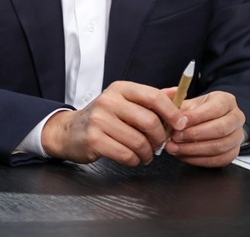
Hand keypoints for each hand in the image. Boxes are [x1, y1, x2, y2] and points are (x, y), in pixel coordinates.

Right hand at [40, 81, 185, 165]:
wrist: (69, 131)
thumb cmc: (102, 118)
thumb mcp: (124, 102)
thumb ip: (150, 98)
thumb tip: (177, 92)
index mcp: (120, 89)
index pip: (153, 96)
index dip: (172, 112)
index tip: (180, 125)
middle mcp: (109, 101)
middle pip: (149, 121)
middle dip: (159, 138)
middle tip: (159, 145)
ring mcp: (99, 120)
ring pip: (138, 141)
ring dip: (147, 153)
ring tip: (146, 155)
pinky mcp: (94, 139)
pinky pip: (125, 154)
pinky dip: (134, 160)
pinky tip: (133, 159)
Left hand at [163, 90, 244, 166]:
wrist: (211, 122)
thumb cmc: (199, 112)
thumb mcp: (190, 103)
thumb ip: (178, 106)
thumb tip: (166, 111)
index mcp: (227, 101)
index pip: (215, 108)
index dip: (196, 117)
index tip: (179, 122)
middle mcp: (236, 118)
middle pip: (220, 129)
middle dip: (194, 134)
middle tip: (175, 137)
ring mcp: (237, 137)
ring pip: (218, 146)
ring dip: (193, 149)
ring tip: (175, 148)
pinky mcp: (232, 153)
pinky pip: (217, 160)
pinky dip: (198, 159)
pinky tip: (183, 155)